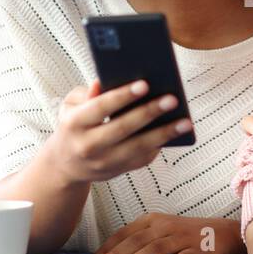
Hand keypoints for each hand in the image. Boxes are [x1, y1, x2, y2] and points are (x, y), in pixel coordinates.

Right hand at [45, 80, 192, 186]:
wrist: (66, 165)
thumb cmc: (74, 125)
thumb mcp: (71, 106)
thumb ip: (87, 93)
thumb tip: (104, 82)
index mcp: (74, 124)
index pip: (100, 108)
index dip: (122, 96)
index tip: (144, 84)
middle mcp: (88, 146)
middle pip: (123, 128)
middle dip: (149, 112)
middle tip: (172, 99)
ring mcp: (105, 162)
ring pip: (138, 148)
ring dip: (164, 134)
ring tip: (185, 121)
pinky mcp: (119, 171)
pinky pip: (143, 158)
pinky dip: (160, 145)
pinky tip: (176, 133)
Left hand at [84, 214, 239, 253]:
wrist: (224, 233)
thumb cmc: (184, 235)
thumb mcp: (159, 232)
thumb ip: (137, 242)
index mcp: (151, 220)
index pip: (123, 234)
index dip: (106, 249)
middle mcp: (164, 226)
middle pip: (135, 241)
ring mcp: (182, 237)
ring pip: (155, 248)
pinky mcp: (199, 249)